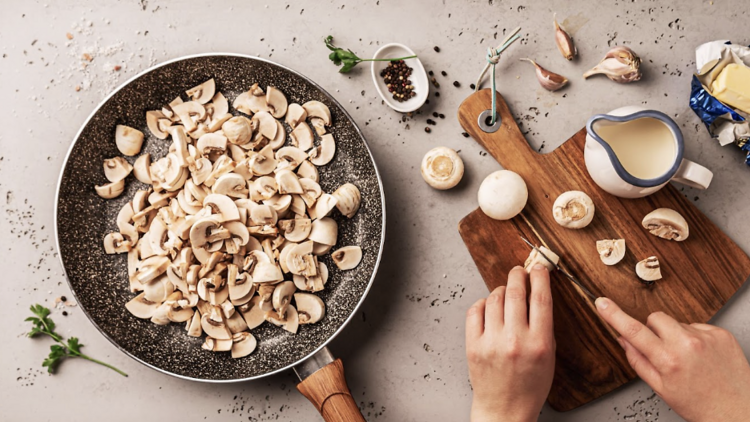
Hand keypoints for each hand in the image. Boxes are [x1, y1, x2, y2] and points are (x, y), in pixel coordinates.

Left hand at [465, 266, 555, 421]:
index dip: (540, 277)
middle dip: (518, 275)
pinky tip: (488, 307)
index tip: (539, 267)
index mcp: (539, 343)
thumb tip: (537, 293)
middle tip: (519, 271)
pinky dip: (482, 304)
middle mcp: (515, 340)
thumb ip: (544, 325)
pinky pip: (475, 311)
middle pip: (515, 292)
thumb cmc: (530, 385)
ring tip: (505, 293)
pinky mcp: (473, 345)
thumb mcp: (549, 356)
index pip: (541, 298)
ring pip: (494, 299)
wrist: (505, 409)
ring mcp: (492, 342)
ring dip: (501, 290)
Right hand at [596, 297, 749, 421]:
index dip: (614, 315)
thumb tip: (623, 340)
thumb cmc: (700, 405)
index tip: (602, 303)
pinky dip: (696, 338)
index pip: (633, 331)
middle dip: (653, 330)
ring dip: (676, 335)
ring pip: (677, 322)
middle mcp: (688, 345)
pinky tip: (702, 356)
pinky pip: (698, 326)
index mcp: (669, 361)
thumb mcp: (661, 389)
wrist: (738, 411)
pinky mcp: (721, 334)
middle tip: (662, 350)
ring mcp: (707, 337)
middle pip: (655, 318)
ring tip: (689, 358)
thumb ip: (638, 361)